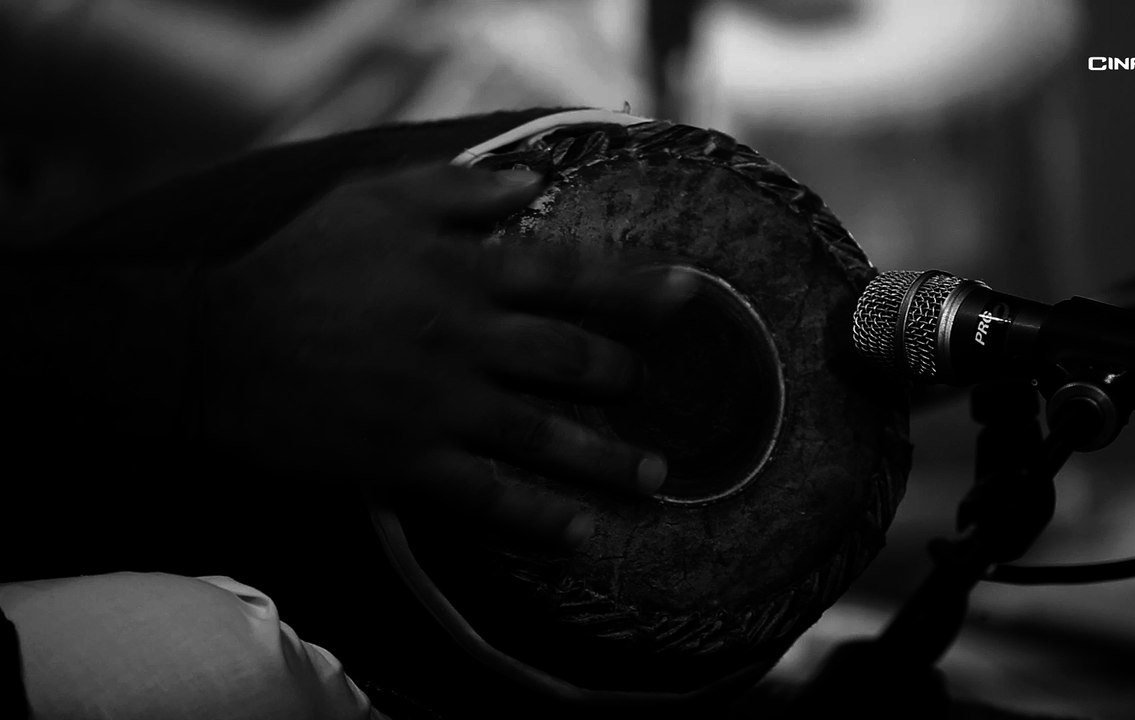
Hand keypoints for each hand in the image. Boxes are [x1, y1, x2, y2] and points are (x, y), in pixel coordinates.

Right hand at [201, 163, 693, 546]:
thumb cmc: (298, 262)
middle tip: (654, 391)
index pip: (572, 275)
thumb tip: (532, 184)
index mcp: (463, 273)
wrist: (214, 348)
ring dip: (608, 458)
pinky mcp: (407, 463)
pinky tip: (581, 533)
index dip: (638, 285)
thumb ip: (457, 189)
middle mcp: (466, 339)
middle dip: (625, 377)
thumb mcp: (373, 198)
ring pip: (546, 435)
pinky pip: (488, 499)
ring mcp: (440, 406)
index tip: (692, 296)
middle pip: (573, 360)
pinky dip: (538, 519)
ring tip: (656, 477)